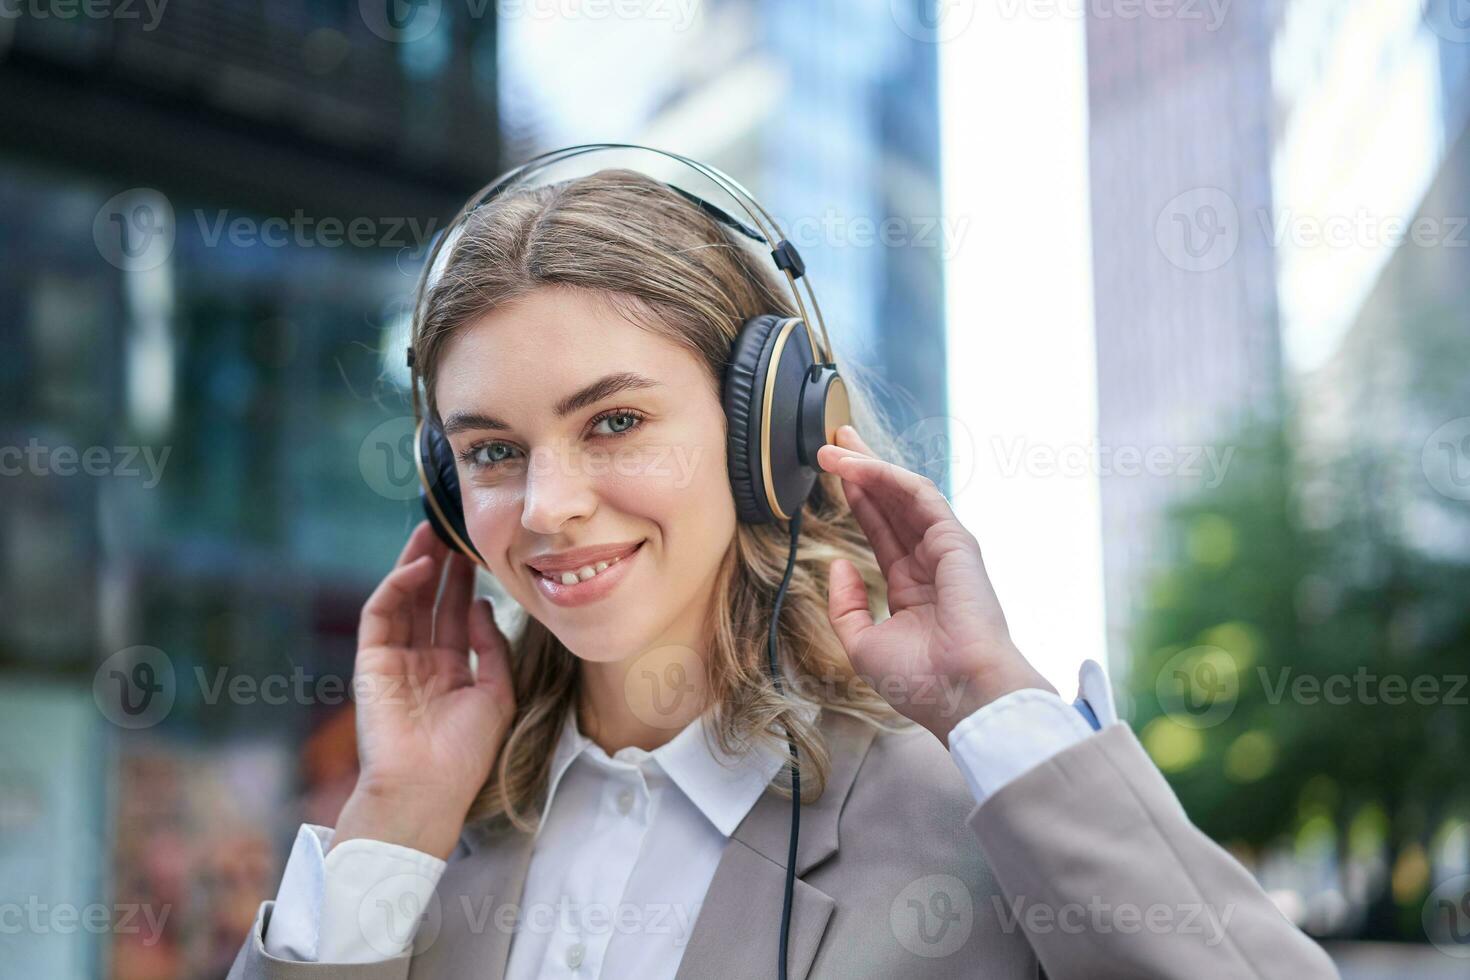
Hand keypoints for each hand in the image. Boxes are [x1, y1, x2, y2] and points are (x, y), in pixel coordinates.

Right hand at [332, 521, 515, 859]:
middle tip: (454, 528)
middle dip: (440, 565)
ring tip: (434, 531)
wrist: (428, 789)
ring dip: (417, 565)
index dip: (464, 583)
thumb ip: (491, 647)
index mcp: (450, 673)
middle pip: (428, 602)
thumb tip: (481, 605)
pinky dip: (397, 587)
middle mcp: (420, 663)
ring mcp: (394, 661)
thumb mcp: (496, 693)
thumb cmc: (466, 753)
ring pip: (404, 601)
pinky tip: (420, 566)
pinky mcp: (371, 662)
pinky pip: (381, 615)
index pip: (454, 616)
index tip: (480, 551)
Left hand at [818, 425, 1055, 743]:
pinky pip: (918, 497)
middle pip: (891, 504)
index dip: (857, 500)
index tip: (830, 475)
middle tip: (834, 441)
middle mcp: (929, 563)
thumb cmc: (920, 682)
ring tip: (835, 446)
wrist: (961, 695)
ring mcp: (945, 549)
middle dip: (862, 470)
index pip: (880, 532)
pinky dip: (886, 476)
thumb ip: (846, 606)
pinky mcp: (955, 540)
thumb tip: (839, 565)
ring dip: (868, 466)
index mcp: (912, 588)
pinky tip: (857, 466)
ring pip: (903, 494)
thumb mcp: (863, 645)